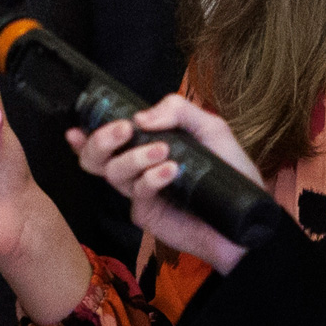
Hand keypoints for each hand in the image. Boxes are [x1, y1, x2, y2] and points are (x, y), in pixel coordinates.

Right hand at [67, 94, 262, 276]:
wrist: (249, 215)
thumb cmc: (231, 171)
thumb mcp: (210, 128)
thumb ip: (179, 111)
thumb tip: (141, 117)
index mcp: (145, 146)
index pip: (106, 141)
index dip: (85, 135)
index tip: (77, 128)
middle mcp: (136, 169)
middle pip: (94, 159)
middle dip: (100, 140)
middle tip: (125, 130)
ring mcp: (140, 193)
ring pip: (113, 173)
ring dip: (134, 156)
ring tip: (164, 151)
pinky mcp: (148, 214)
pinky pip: (137, 192)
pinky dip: (150, 177)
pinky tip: (171, 171)